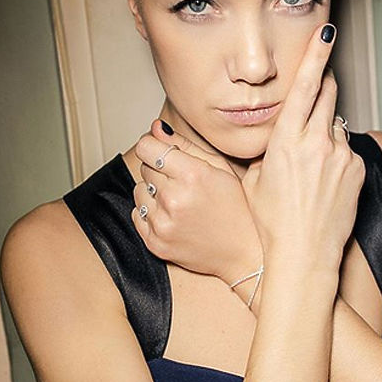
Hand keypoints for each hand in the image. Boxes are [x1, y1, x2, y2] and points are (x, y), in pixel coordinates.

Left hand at [130, 123, 262, 291]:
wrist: (243, 252)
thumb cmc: (237, 207)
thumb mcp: (220, 168)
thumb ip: (185, 145)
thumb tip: (155, 128)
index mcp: (192, 175)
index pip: (147, 147)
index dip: (156, 147)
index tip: (165, 153)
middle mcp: (174, 198)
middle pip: (145, 167)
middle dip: (161, 170)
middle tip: (185, 183)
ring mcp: (162, 223)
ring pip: (139, 190)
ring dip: (154, 192)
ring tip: (181, 201)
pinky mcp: (155, 242)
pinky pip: (137, 215)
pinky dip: (151, 213)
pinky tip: (175, 217)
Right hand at [241, 23, 364, 272]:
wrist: (304, 256)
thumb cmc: (271, 220)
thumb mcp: (252, 179)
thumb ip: (263, 148)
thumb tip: (265, 135)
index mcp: (286, 139)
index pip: (305, 85)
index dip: (316, 55)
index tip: (327, 31)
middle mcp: (317, 142)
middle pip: (329, 94)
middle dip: (323, 86)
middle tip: (316, 90)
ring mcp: (341, 155)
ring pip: (336, 125)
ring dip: (325, 133)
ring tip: (312, 169)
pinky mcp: (357, 170)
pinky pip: (347, 150)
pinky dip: (337, 157)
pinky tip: (325, 183)